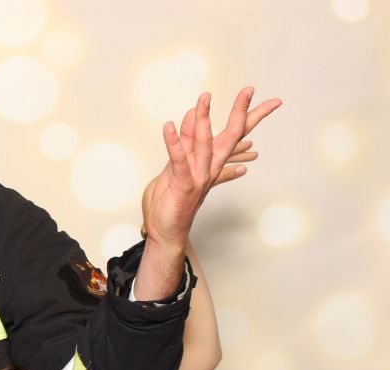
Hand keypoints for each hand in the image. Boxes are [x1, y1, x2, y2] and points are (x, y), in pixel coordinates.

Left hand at [142, 87, 282, 248]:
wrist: (166, 231)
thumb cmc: (171, 200)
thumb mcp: (176, 166)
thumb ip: (186, 143)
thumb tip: (192, 116)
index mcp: (211, 163)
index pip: (232, 134)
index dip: (244, 113)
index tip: (253, 92)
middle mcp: (210, 168)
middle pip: (231, 136)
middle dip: (240, 111)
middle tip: (250, 89)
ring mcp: (198, 176)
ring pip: (204, 143)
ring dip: (203, 119)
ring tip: (204, 98)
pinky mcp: (183, 184)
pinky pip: (179, 159)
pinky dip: (173, 142)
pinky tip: (168, 126)